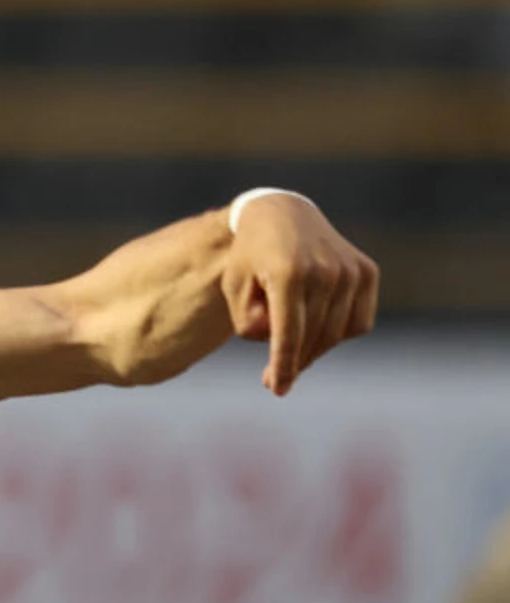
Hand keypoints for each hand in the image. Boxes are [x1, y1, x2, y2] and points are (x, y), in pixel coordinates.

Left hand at [221, 195, 378, 396]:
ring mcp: (350, 270)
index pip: (288, 334)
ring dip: (313, 350)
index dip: (283, 366)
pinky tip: (317, 328)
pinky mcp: (366, 271)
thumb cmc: (250, 257)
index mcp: (288, 273)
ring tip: (291, 349)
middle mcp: (325, 270)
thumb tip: (278, 345)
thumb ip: (249, 323)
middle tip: (274, 380)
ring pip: (336, 334)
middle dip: (293, 363)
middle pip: (312, 338)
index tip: (277, 389)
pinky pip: (358, 322)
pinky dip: (339, 333)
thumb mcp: (235, 288)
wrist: (282, 214)